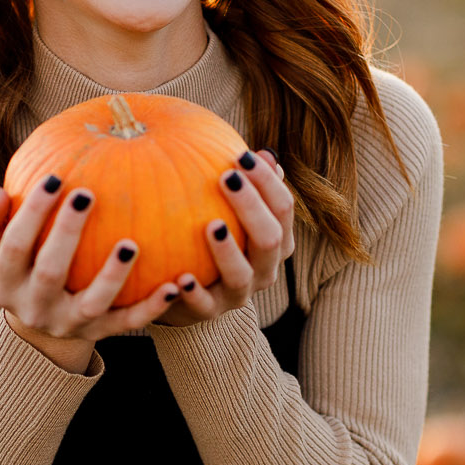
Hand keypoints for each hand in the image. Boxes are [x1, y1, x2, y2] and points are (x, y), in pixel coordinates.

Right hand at [0, 174, 181, 370]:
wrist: (37, 321)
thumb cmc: (18, 263)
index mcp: (2, 283)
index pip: (13, 246)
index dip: (32, 213)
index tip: (54, 177)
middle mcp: (32, 309)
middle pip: (49, 272)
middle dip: (67, 234)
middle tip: (86, 194)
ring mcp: (67, 325)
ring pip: (91, 305)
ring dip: (111, 277)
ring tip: (131, 244)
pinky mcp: (98, 335)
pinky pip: (127, 323)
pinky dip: (152, 308)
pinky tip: (174, 285)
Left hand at [154, 149, 294, 326]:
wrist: (188, 292)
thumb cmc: (209, 237)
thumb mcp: (227, 208)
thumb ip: (245, 183)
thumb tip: (264, 152)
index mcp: (276, 241)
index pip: (283, 208)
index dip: (268, 182)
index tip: (243, 156)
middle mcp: (265, 269)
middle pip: (269, 239)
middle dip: (251, 208)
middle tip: (227, 178)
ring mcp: (239, 294)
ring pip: (242, 275)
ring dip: (227, 251)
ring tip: (211, 225)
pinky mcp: (210, 312)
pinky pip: (204, 306)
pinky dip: (194, 293)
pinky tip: (180, 278)